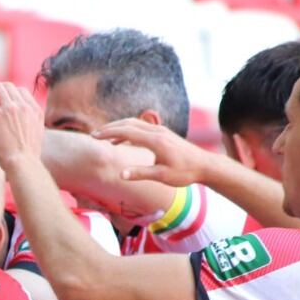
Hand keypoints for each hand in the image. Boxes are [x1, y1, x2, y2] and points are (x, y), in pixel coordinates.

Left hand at [0, 82, 46, 171]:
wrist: (23, 164)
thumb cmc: (28, 157)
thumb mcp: (37, 136)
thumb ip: (31, 124)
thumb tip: (23, 125)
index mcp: (35, 110)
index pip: (21, 91)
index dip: (8, 92)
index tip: (0, 99)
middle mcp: (24, 106)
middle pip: (7, 86)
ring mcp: (10, 109)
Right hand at [93, 118, 211, 185]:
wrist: (204, 165)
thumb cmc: (185, 172)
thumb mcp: (162, 176)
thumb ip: (141, 173)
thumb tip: (120, 174)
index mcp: (155, 140)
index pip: (126, 132)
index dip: (108, 133)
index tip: (94, 137)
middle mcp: (157, 131)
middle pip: (128, 123)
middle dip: (110, 127)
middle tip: (94, 135)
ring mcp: (161, 130)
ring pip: (134, 123)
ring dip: (118, 127)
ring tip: (104, 136)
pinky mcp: (163, 133)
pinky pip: (141, 127)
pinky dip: (128, 131)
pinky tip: (121, 141)